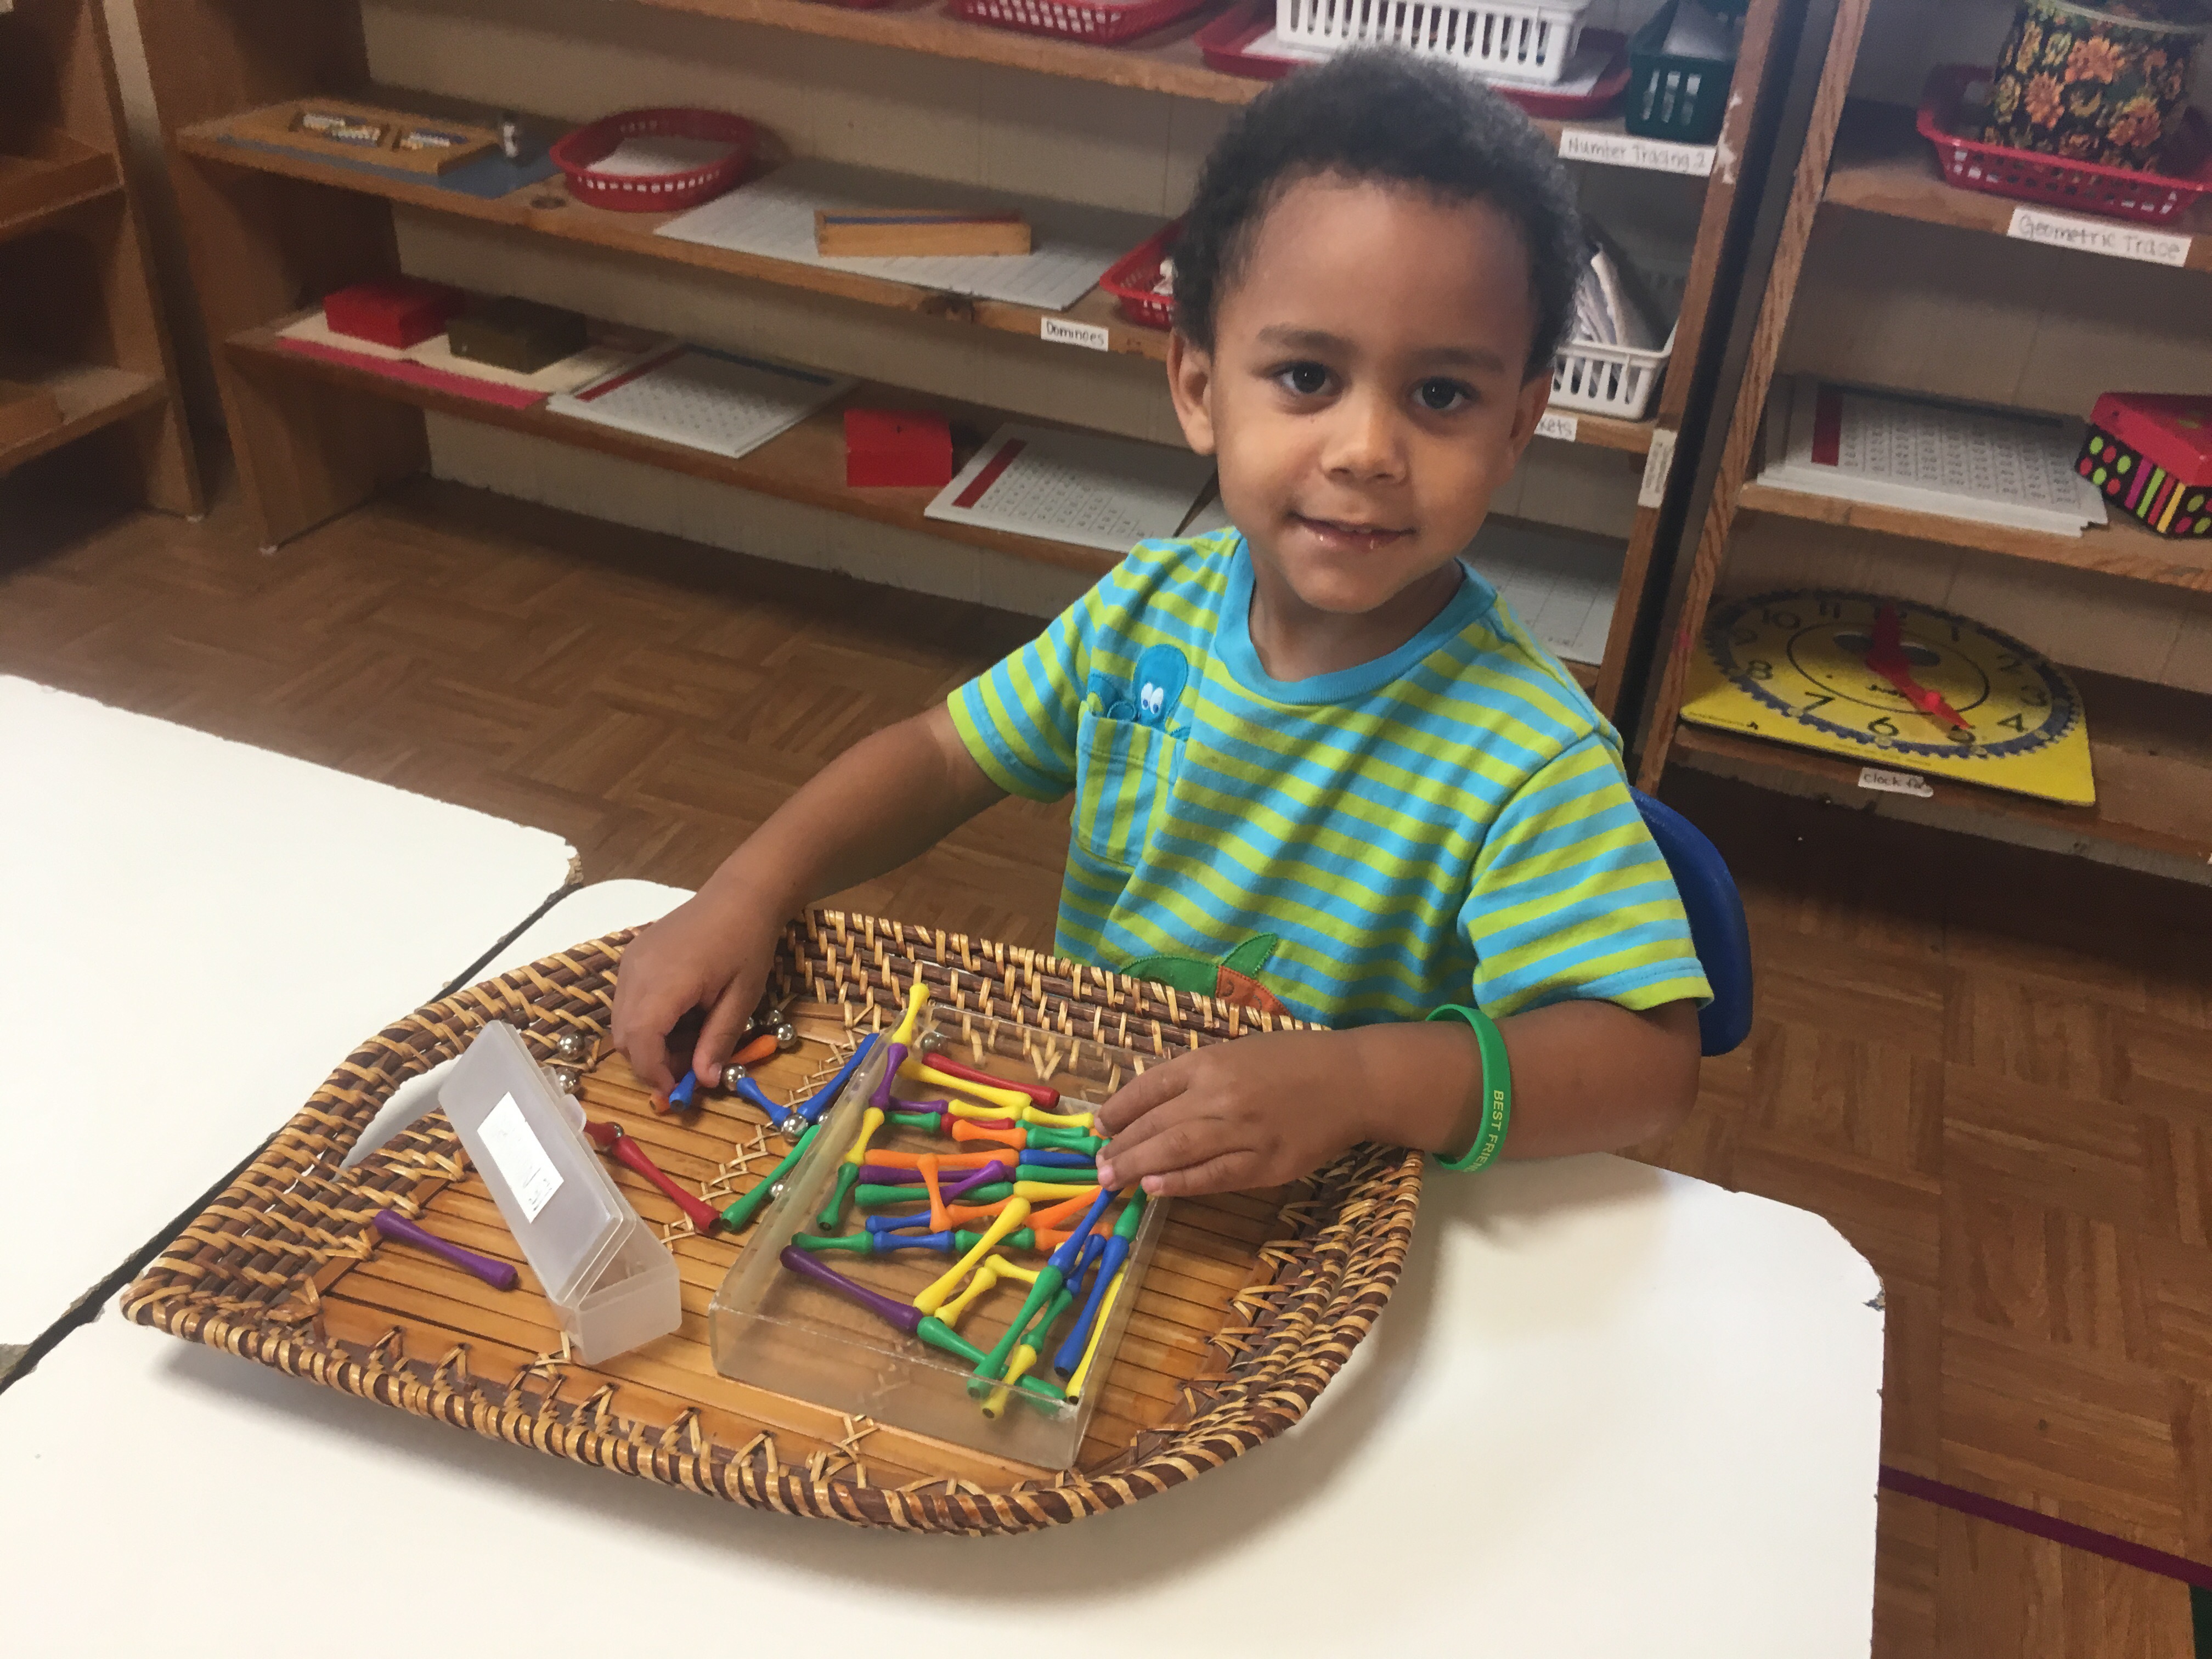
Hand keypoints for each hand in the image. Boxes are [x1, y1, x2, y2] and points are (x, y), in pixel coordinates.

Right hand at [608, 887, 782, 1103]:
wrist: (740, 895)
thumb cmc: (747, 944)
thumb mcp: (742, 998)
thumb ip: (718, 1040)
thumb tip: (705, 1082)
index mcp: (664, 981)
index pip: (640, 1042)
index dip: (655, 1073)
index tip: (678, 1092)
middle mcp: (636, 971)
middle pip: (624, 1036)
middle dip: (652, 1062)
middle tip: (690, 1069)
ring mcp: (630, 962)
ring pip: (622, 1021)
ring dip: (650, 1042)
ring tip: (691, 1039)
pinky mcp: (633, 956)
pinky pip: (627, 1001)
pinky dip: (647, 1020)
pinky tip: (681, 1016)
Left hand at [1094, 1029, 1372, 1197]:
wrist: (1352, 1080)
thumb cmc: (1293, 1061)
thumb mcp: (1238, 1051)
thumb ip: (1196, 1075)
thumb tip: (1149, 1104)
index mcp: (1211, 1062)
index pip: (1150, 1086)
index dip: (1118, 1109)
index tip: (1099, 1126)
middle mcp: (1221, 1094)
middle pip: (1157, 1123)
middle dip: (1122, 1146)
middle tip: (1098, 1165)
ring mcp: (1244, 1131)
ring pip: (1178, 1151)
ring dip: (1139, 1167)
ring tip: (1113, 1179)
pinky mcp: (1267, 1163)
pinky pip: (1215, 1176)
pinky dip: (1181, 1184)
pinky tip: (1156, 1189)